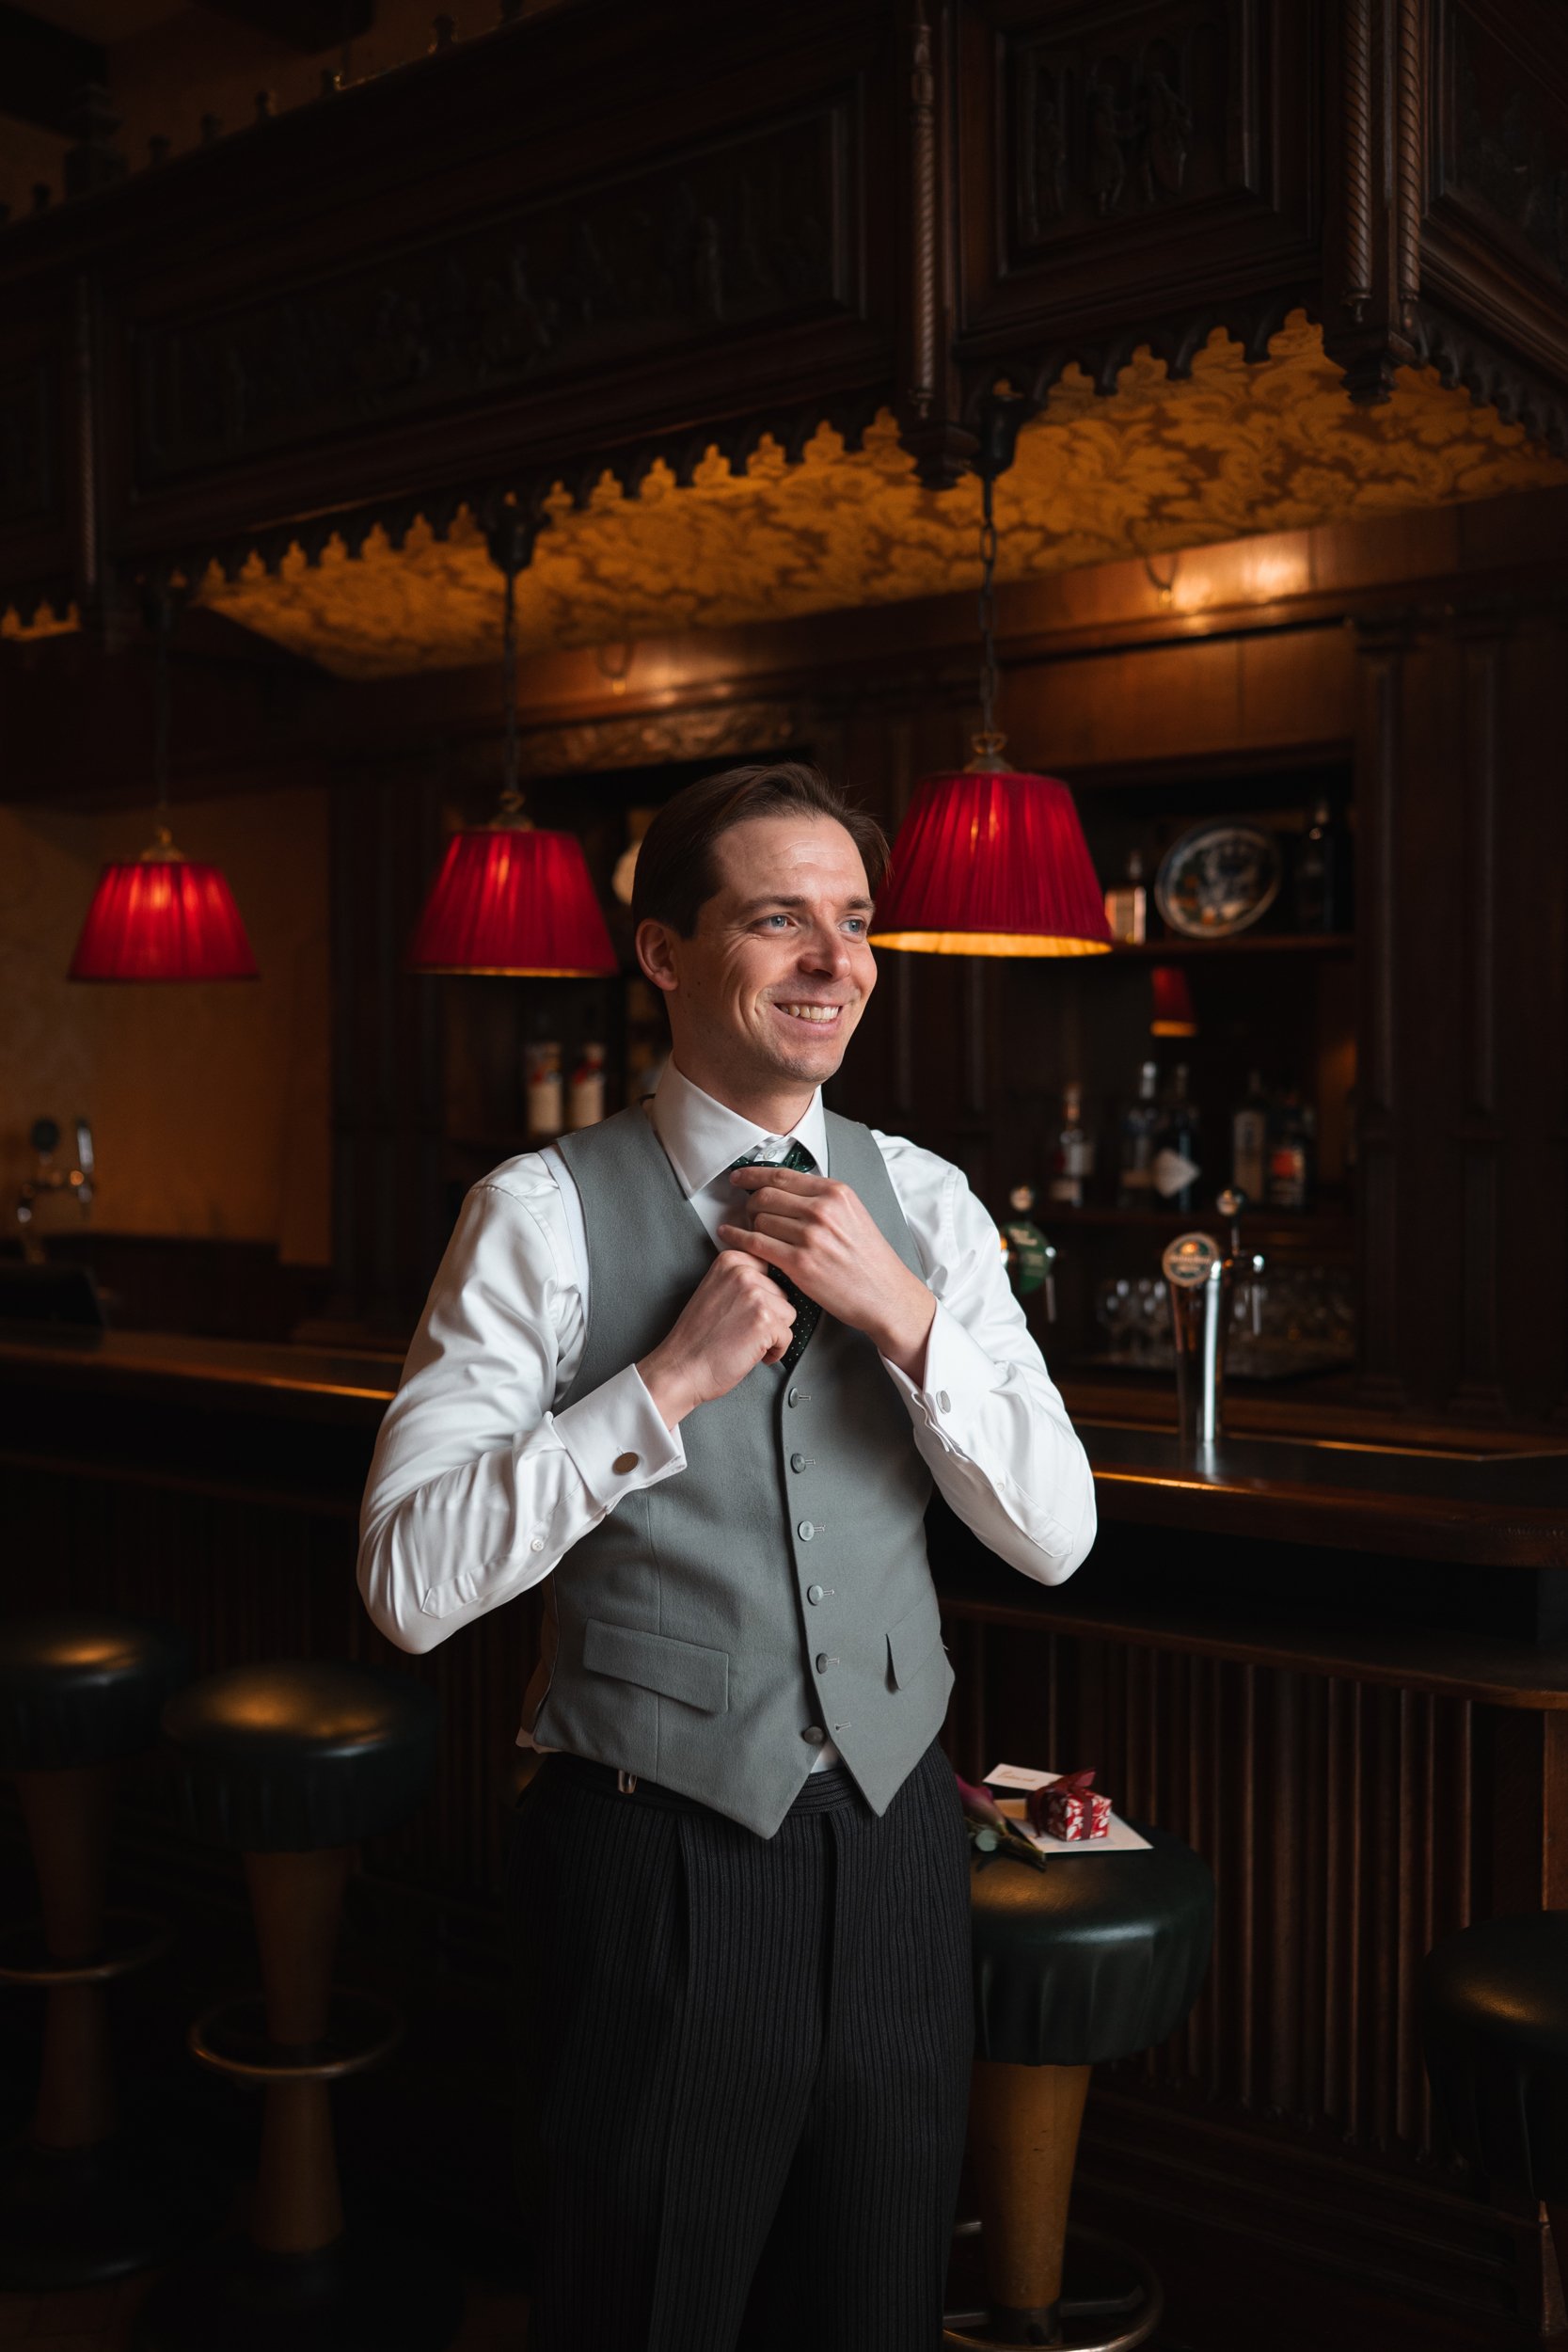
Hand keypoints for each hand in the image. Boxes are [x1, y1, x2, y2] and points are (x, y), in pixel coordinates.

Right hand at [636, 1249, 797, 1428]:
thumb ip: (739, 1278)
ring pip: (788, 1314)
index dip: (762, 1296)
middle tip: (742, 1329)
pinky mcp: (765, 1322)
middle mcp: (743, 1273)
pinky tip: (750, 1353)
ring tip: (745, 1341)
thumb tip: (771, 1278)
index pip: (771, 1270)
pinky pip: (788, 1337)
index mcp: (730, 1261)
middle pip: (782, 1293)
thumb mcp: (713, 1290)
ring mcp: (755, 1296)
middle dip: (769, 1315)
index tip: (743, 1310)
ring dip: (773, 1334)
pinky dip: (774, 1352)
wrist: (681, 1368)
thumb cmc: (696, 1337)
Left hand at [718, 1165, 935, 1382]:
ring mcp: (811, 1237)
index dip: (753, 1175)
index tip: (738, 1178)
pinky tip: (729, 1237)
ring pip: (759, 1219)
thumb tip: (784, 1188)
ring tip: (746, 1231)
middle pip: (765, 1196)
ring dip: (746, 1224)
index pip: (782, 1175)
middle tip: (745, 1212)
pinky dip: (737, 1239)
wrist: (885, 1294)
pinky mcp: (800, 1264)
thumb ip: (822, 1199)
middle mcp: (823, 1210)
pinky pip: (756, 1244)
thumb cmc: (868, 1258)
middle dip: (749, 1203)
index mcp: (836, 1193)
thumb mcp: (852, 1214)